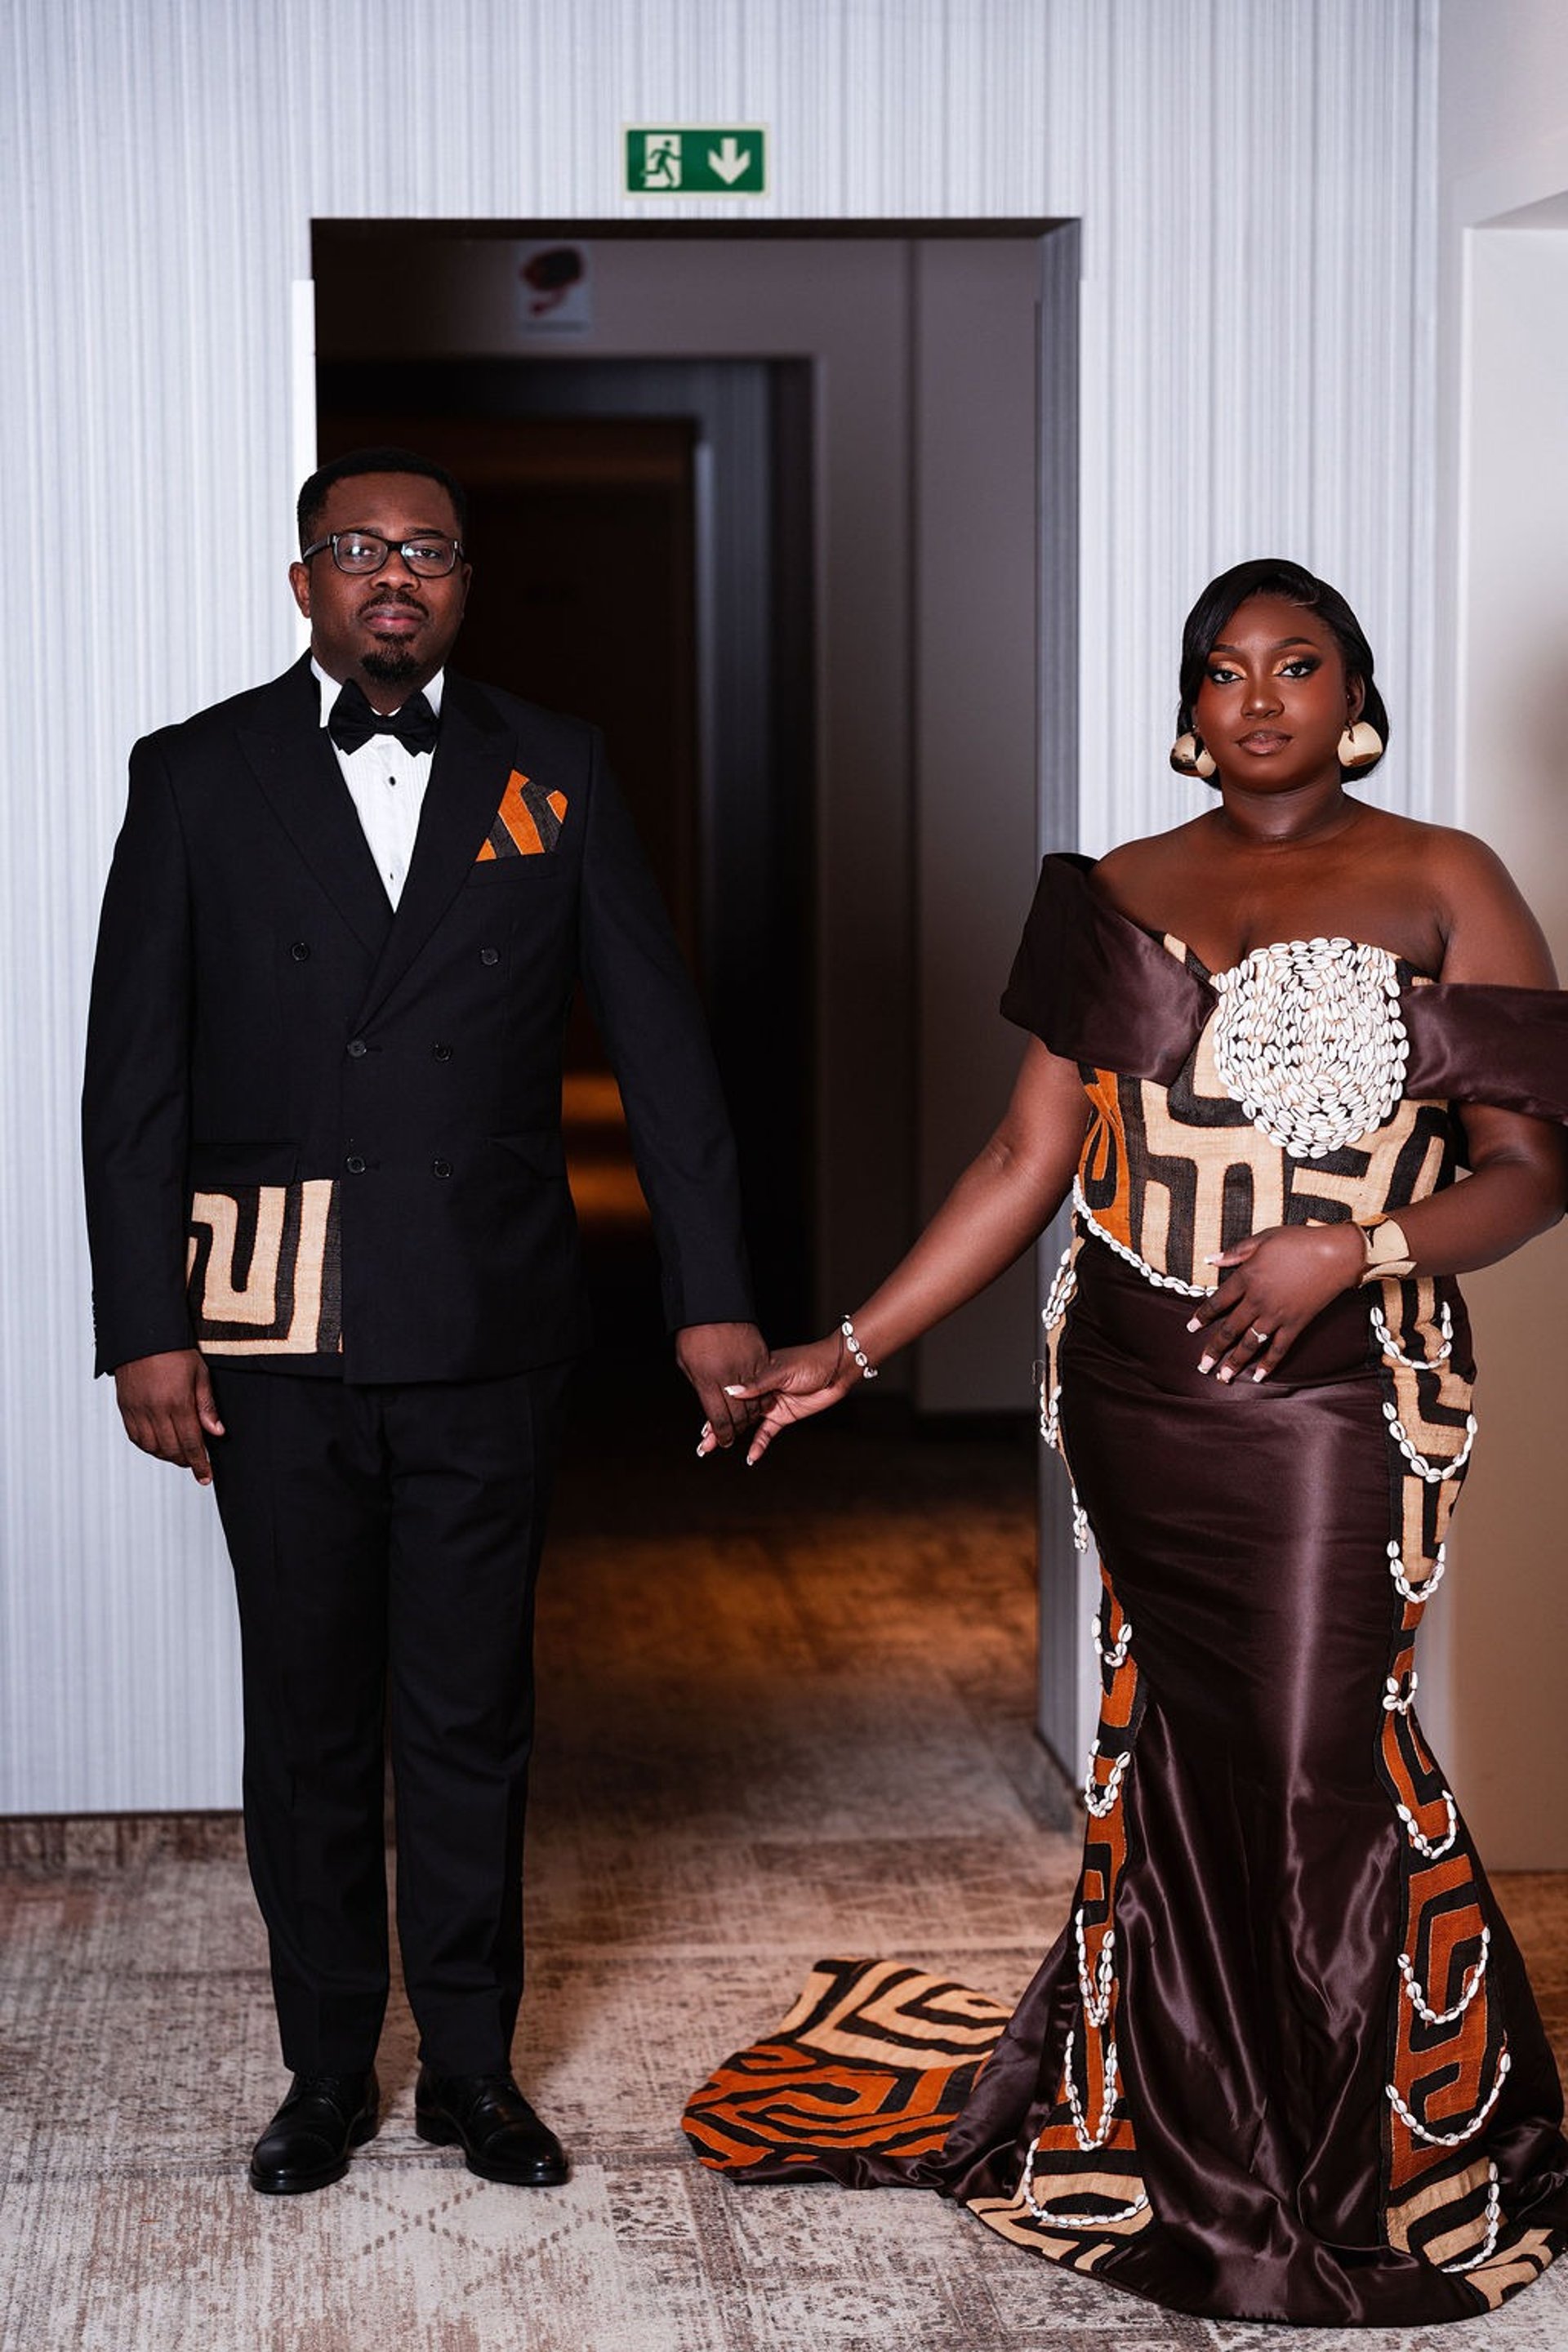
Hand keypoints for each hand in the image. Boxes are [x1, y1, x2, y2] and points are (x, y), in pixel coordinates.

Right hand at [113, 1347, 224, 1483]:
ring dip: (167, 1455)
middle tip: (196, 1462)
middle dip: (185, 1460)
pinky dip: (148, 1446)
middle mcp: (155, 1410)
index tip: (205, 1477)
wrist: (142, 1334)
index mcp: (178, 1402)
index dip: (199, 1463)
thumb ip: (207, 1406)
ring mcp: (138, 1410)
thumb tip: (216, 1432)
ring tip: (179, 1453)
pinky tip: (158, 1444)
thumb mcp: (200, 1374)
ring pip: (152, 1447)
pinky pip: (135, 1438)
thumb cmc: (174, 1351)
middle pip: (171, 1449)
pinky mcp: (125, 1408)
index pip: (191, 1443)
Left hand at [677, 1321, 767, 1454]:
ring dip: (750, 1415)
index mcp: (708, 1381)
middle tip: (731, 1437)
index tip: (722, 1441)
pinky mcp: (761, 1356)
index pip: (718, 1417)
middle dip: (735, 1429)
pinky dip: (762, 1394)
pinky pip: (764, 1382)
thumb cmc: (695, 1333)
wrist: (713, 1304)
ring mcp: (747, 1366)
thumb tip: (705, 1403)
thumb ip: (699, 1385)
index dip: (721, 1433)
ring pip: (754, 1400)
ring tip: (744, 1423)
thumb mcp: (687, 1361)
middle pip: (737, 1413)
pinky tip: (759, 1402)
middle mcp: (729, 1376)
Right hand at [709, 1333, 858, 1464]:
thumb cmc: (809, 1362)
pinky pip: (767, 1432)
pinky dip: (759, 1444)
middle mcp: (759, 1390)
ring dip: (732, 1436)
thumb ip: (756, 1383)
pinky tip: (751, 1456)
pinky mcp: (783, 1416)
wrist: (836, 1369)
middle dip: (717, 1426)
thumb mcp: (781, 1370)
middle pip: (733, 1411)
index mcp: (755, 1374)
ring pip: (746, 1424)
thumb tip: (731, 1390)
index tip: (702, 1422)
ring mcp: (770, 1404)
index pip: (730, 1393)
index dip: (715, 1408)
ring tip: (714, 1448)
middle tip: (703, 1443)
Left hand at [1185, 1224, 1365, 1382]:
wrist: (1336, 1255)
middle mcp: (1258, 1300)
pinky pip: (1279, 1348)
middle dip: (1214, 1349)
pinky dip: (1269, 1363)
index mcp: (1247, 1277)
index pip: (1217, 1302)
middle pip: (1230, 1329)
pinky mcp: (1296, 1324)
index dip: (1202, 1316)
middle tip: (1202, 1365)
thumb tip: (1209, 1259)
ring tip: (1222, 1377)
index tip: (1190, 1328)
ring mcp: (1277, 1315)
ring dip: (1235, 1362)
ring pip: (1250, 1343)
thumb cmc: (1299, 1242)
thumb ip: (1235, 1252)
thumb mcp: (1263, 1239)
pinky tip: (1258, 1376)